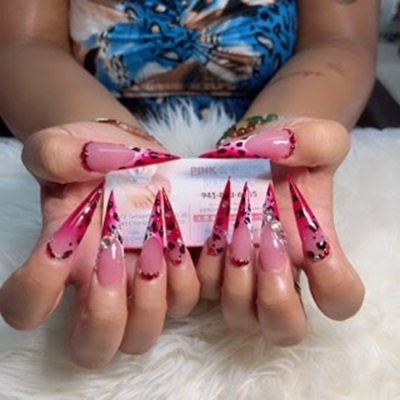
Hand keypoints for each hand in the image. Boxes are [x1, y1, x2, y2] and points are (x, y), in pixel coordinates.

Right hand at [0, 121, 199, 367]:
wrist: (130, 154)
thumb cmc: (91, 154)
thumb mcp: (62, 144)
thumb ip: (55, 153)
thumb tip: (92, 165)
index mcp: (61, 258)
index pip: (26, 305)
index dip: (34, 292)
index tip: (58, 246)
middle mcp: (99, 282)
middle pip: (93, 347)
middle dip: (103, 317)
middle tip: (114, 259)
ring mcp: (141, 282)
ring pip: (144, 334)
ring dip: (152, 297)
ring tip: (157, 242)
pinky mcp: (178, 269)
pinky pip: (189, 297)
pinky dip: (191, 274)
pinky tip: (187, 235)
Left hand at [196, 118, 364, 344]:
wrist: (248, 149)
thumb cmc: (285, 149)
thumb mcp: (312, 136)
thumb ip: (316, 141)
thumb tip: (281, 151)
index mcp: (313, 251)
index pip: (339, 297)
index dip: (333, 285)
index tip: (315, 246)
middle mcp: (278, 273)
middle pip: (284, 328)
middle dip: (276, 301)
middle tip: (267, 250)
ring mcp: (241, 274)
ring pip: (240, 316)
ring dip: (236, 282)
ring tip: (232, 234)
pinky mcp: (208, 263)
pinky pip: (201, 289)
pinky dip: (202, 266)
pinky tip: (205, 230)